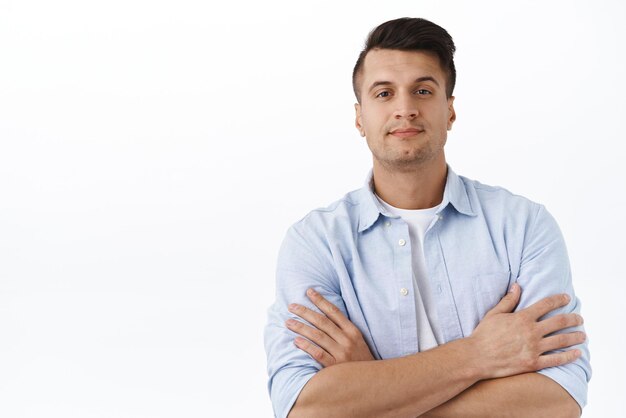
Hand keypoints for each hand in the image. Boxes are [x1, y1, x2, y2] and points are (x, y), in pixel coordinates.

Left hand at [285, 288, 374, 366]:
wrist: (371, 381)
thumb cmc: (360, 360)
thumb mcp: (358, 341)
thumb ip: (343, 329)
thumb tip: (324, 315)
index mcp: (352, 331)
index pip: (334, 311)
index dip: (320, 300)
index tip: (309, 291)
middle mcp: (347, 340)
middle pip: (322, 322)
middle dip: (305, 312)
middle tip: (291, 306)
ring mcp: (341, 353)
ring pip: (318, 336)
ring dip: (301, 328)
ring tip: (288, 322)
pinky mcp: (336, 367)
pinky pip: (318, 354)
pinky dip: (307, 347)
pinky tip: (296, 341)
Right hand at [469, 283, 585, 378]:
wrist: (477, 357)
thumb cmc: (484, 334)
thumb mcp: (494, 314)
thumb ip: (508, 300)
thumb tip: (517, 286)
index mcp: (522, 317)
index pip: (546, 304)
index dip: (558, 299)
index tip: (567, 298)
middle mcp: (531, 331)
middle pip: (560, 322)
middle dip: (573, 319)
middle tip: (580, 318)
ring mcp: (534, 348)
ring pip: (562, 340)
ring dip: (575, 336)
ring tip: (582, 335)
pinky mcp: (533, 363)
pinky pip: (556, 359)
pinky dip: (569, 356)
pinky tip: (577, 353)